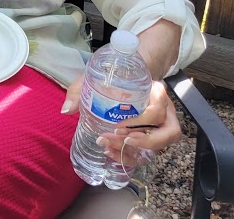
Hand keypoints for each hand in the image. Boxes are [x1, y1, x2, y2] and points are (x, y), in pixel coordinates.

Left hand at [61, 77, 181, 165]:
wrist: (125, 77)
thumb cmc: (112, 77)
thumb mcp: (95, 77)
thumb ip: (80, 90)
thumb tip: (66, 110)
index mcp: (156, 93)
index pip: (160, 107)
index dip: (144, 119)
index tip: (119, 126)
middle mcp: (165, 111)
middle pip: (167, 132)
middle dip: (143, 140)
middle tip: (115, 138)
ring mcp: (161, 127)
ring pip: (160, 145)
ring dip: (137, 151)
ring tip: (110, 148)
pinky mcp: (153, 138)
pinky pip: (149, 153)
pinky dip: (131, 156)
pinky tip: (111, 153)